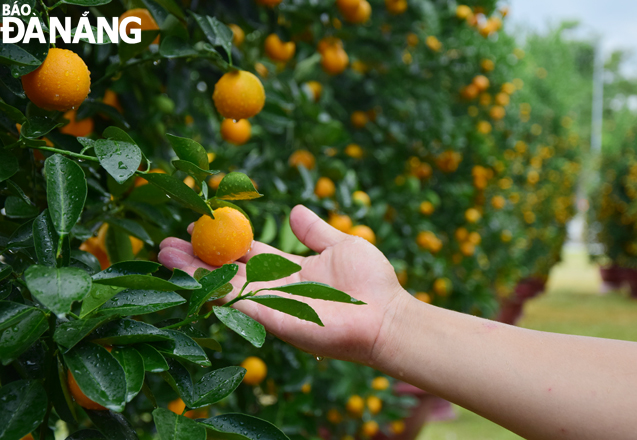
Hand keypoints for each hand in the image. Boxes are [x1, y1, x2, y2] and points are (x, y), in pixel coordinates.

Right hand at [158, 205, 409, 364]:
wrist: (386, 316)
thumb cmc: (370, 282)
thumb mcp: (341, 243)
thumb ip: (315, 230)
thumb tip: (295, 209)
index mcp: (288, 267)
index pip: (246, 251)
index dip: (222, 239)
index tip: (196, 225)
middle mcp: (274, 286)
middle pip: (227, 269)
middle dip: (197, 256)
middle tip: (166, 243)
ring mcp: (272, 304)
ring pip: (225, 285)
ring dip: (195, 271)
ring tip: (165, 254)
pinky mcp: (274, 320)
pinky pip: (238, 303)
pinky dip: (212, 290)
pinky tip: (189, 276)